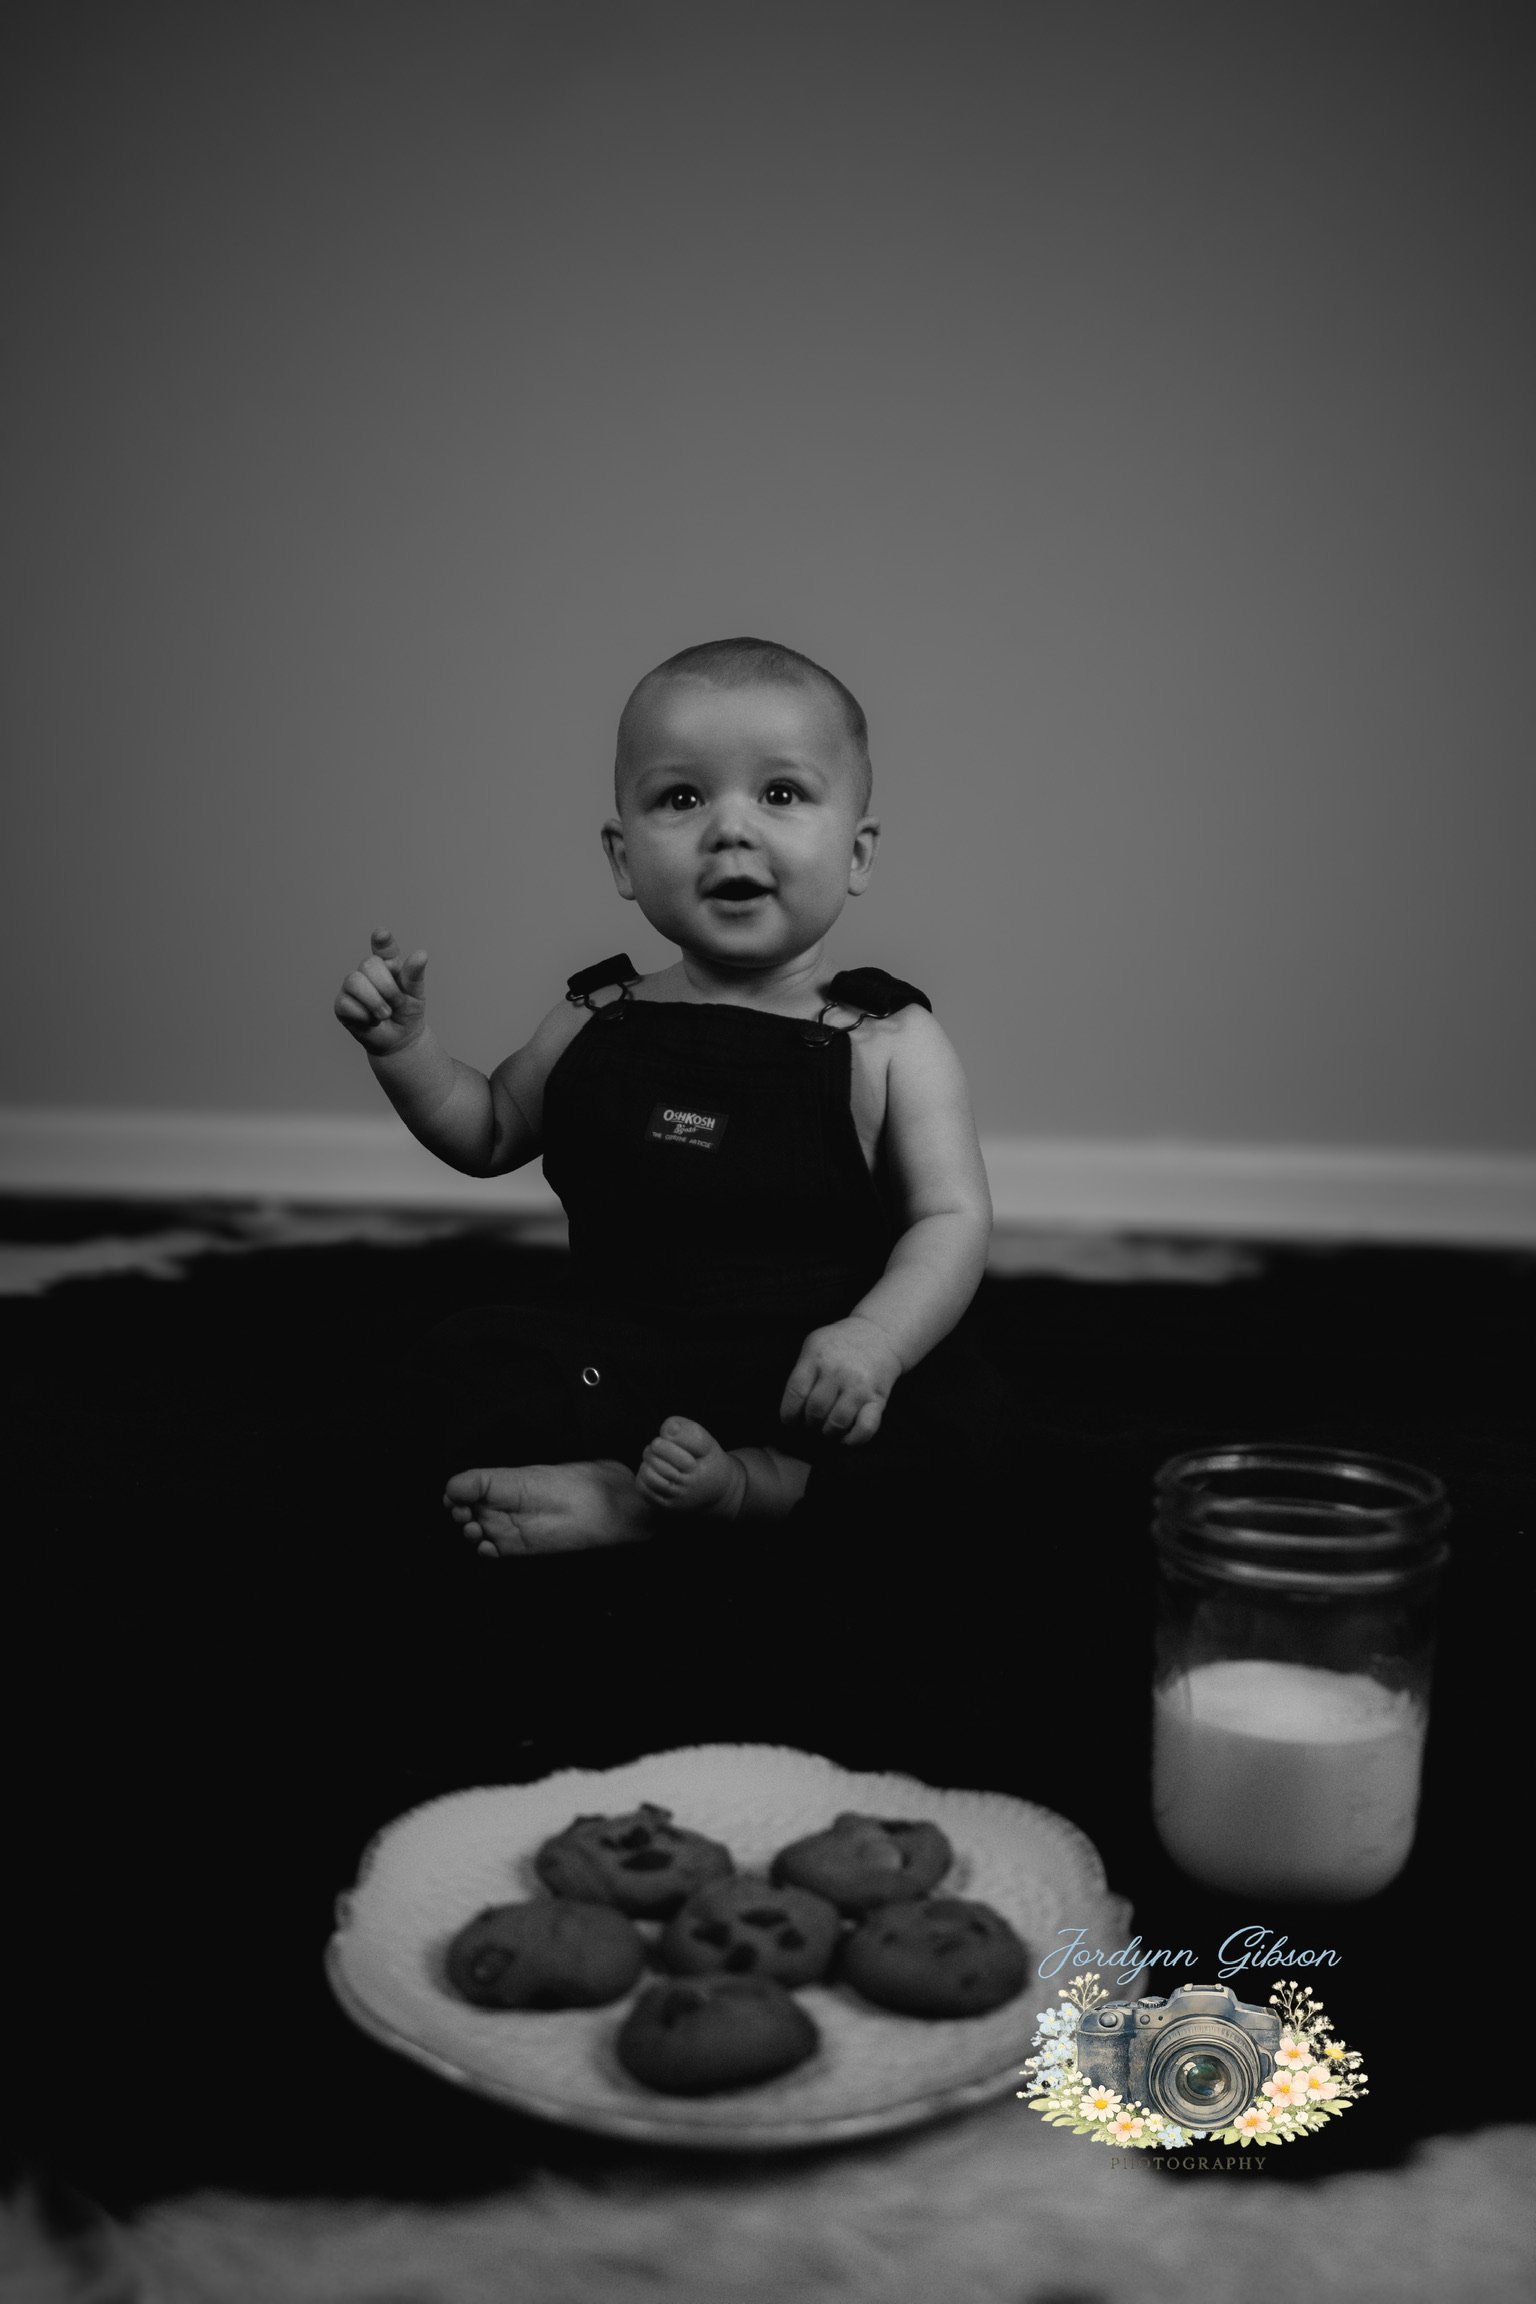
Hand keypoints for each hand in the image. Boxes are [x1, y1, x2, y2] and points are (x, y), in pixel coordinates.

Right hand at [334, 927, 428, 1054]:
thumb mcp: (416, 995)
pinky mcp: (342, 1004)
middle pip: (368, 964)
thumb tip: (420, 954)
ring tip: (385, 1014)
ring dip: (374, 1001)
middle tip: (397, 1003)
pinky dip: (364, 1015)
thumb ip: (415, 976)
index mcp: (388, 965)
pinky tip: (371, 1021)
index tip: (381, 934)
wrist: (399, 1040)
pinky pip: (346, 1003)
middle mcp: (368, 972)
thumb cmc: (407, 1013)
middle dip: (386, 987)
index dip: (382, 941)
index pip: (384, 949)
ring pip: (354, 980)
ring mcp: (352, 987)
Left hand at [779, 1317, 901, 1445]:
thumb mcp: (814, 1344)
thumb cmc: (841, 1343)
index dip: (789, 1413)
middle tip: (811, 1422)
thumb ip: (801, 1370)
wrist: (880, 1334)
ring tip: (827, 1427)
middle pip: (815, 1410)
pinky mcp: (878, 1398)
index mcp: (817, 1356)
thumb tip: (792, 1407)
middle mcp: (838, 1371)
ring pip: (837, 1423)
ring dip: (828, 1432)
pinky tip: (845, 1437)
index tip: (790, 1420)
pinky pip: (865, 1428)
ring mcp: (859, 1386)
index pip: (796, 1392)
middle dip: (809, 1423)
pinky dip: (853, 1440)